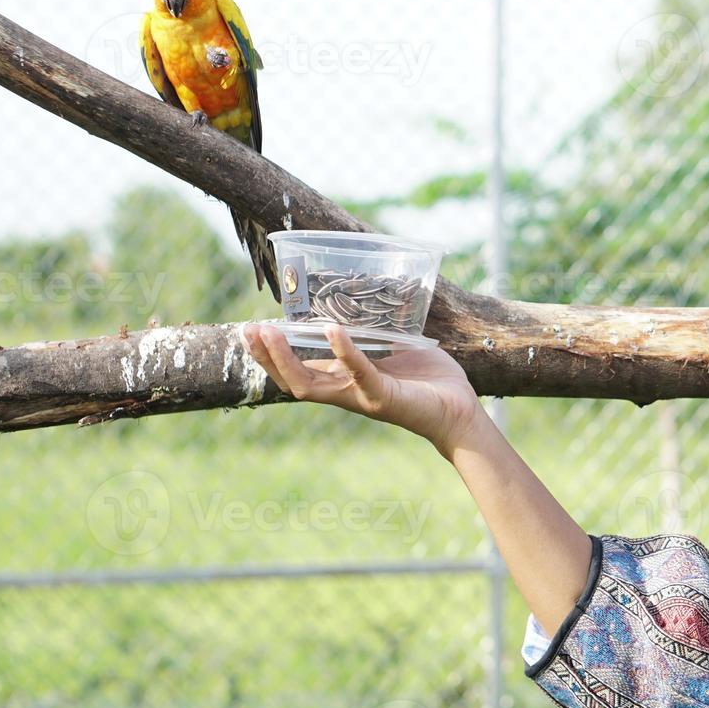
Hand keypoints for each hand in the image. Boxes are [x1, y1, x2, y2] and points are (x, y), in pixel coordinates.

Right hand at [240, 322, 485, 454]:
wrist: (460, 410)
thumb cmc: (428, 380)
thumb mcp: (394, 350)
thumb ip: (375, 333)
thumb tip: (365, 297)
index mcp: (344, 381)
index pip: (297, 370)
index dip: (272, 354)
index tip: (252, 329)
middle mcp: (345, 392)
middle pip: (292, 380)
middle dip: (266, 357)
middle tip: (248, 330)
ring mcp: (361, 397)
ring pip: (311, 384)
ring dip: (287, 358)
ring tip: (271, 331)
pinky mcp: (384, 397)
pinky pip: (360, 373)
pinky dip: (345, 352)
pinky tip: (333, 330)